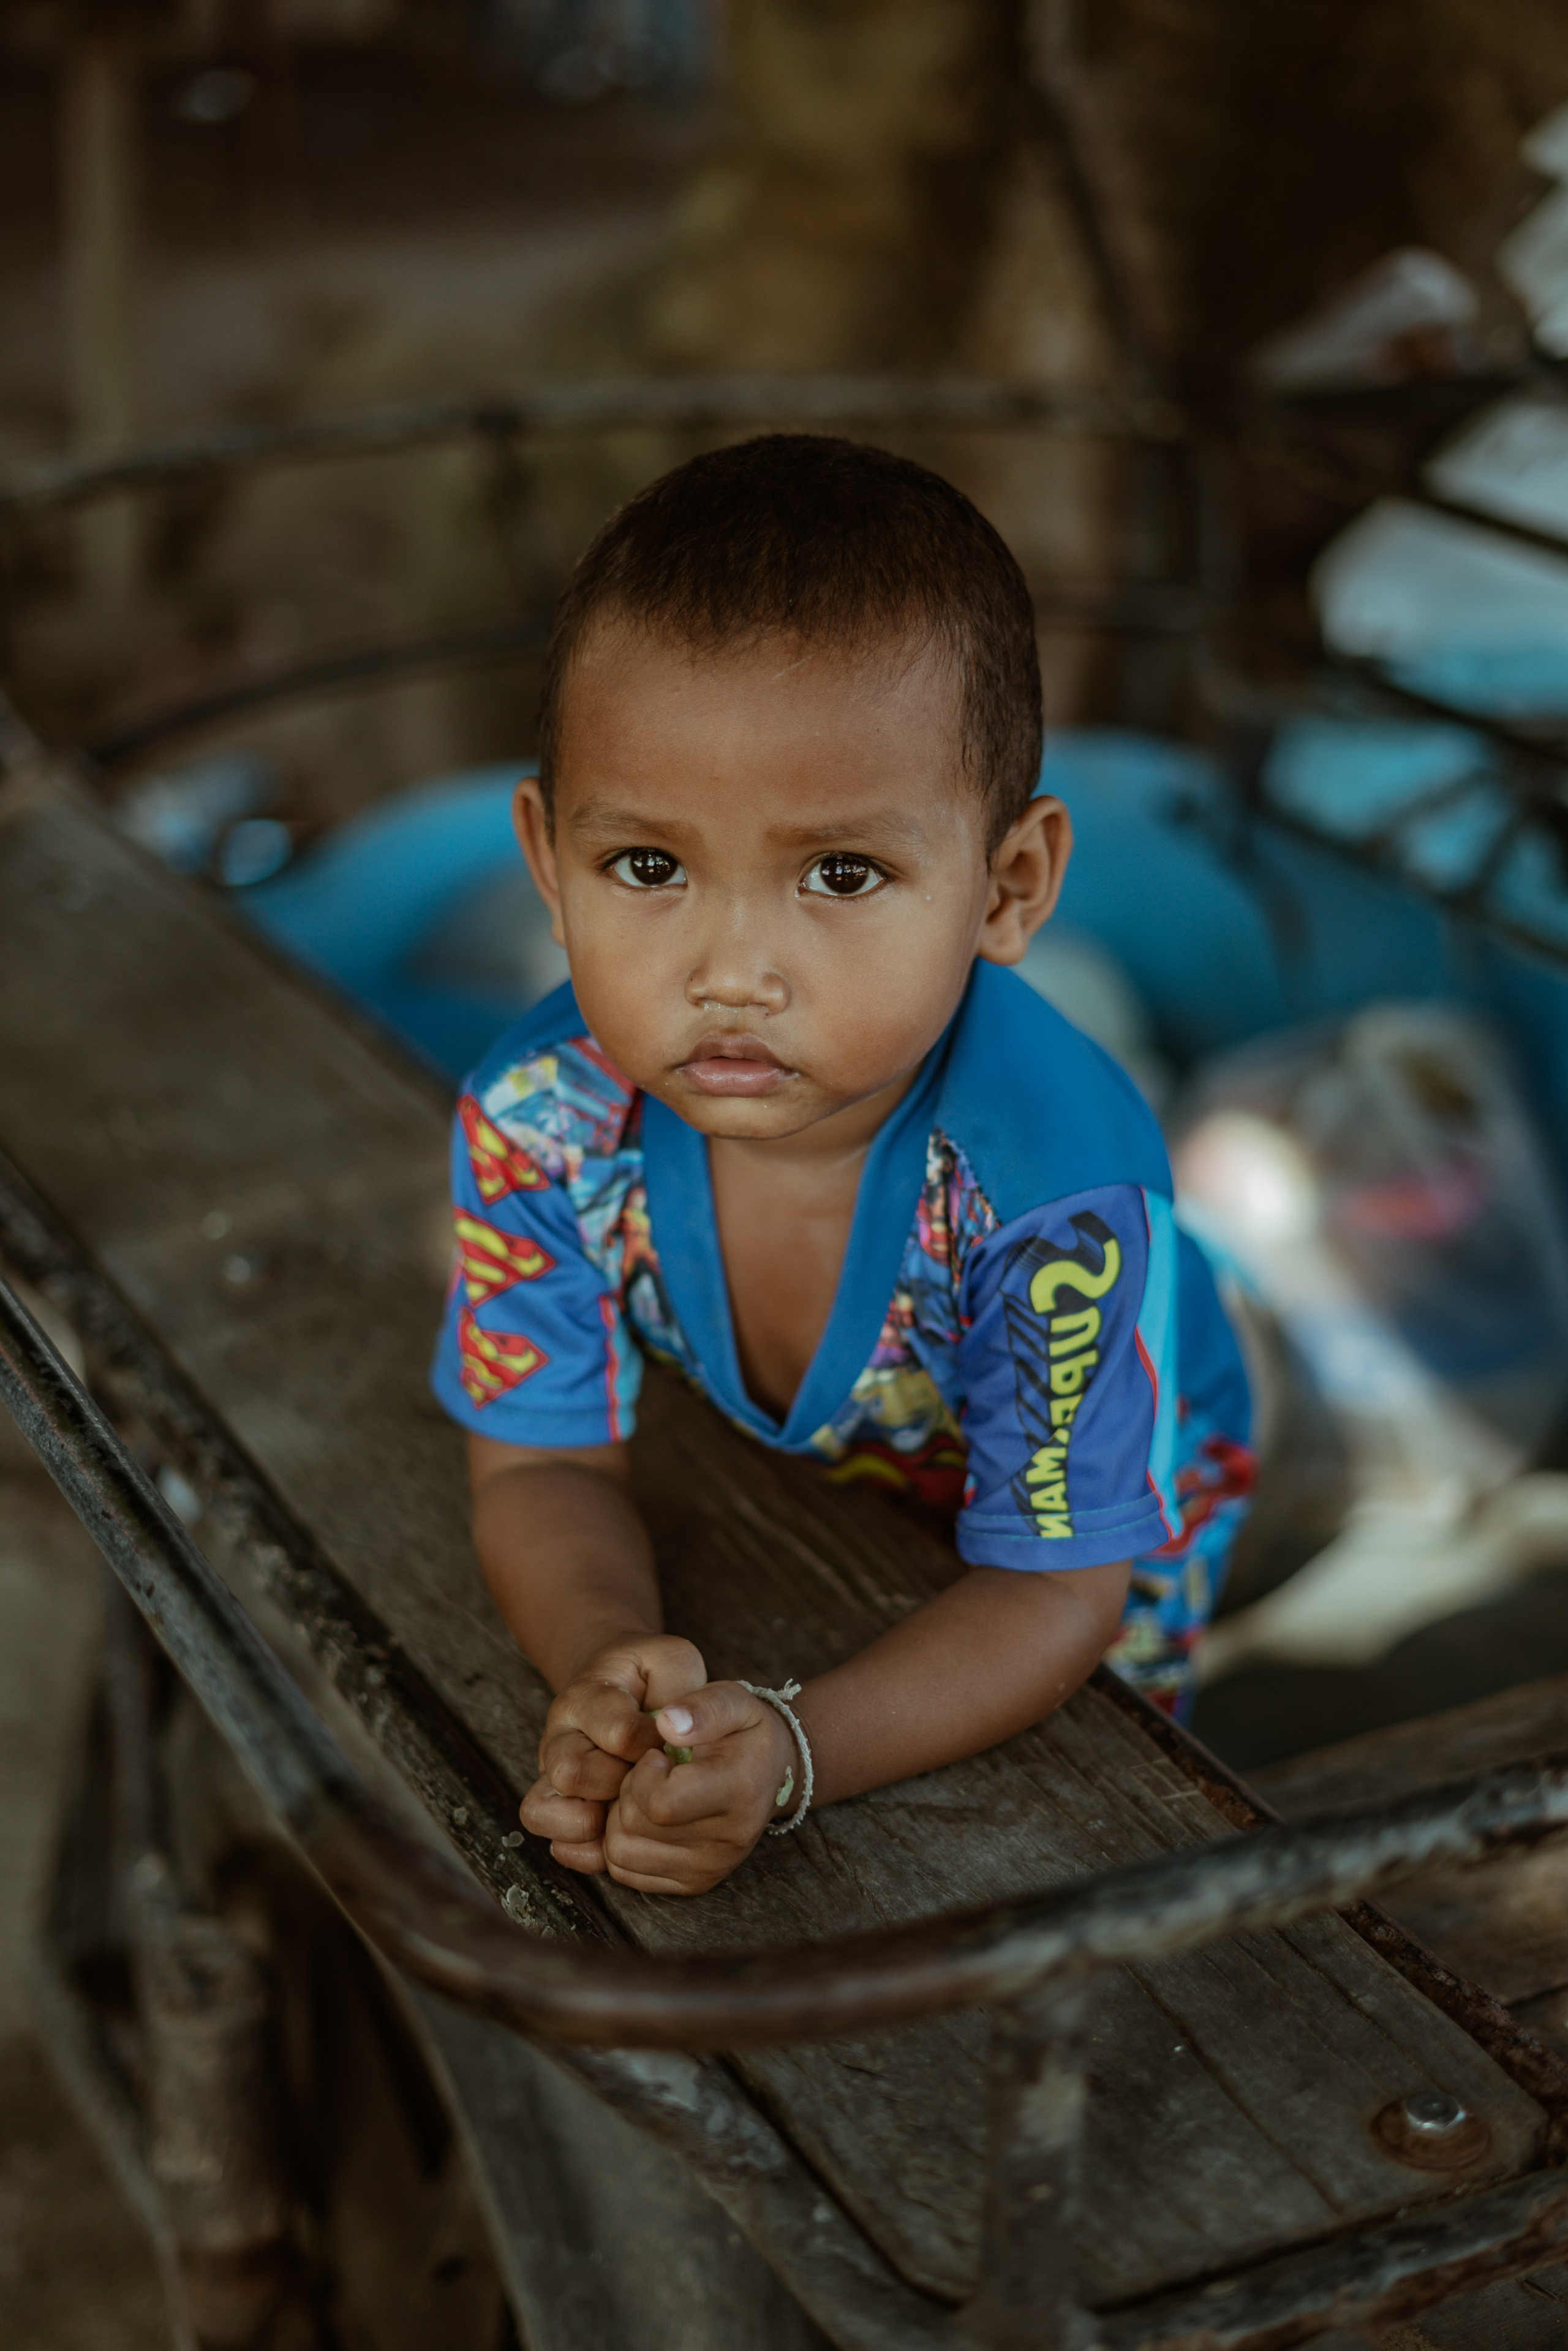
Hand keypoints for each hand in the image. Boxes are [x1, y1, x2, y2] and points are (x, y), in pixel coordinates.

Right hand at [520, 1633, 705, 1871]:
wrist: (623, 1685)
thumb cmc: (654, 1677)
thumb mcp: (673, 1660)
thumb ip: (680, 1684)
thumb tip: (675, 1731)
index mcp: (587, 1696)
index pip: (620, 1733)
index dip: (654, 1746)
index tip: (671, 1743)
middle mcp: (559, 1736)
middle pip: (572, 1774)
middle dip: (621, 1784)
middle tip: (647, 1777)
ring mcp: (553, 1775)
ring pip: (543, 1811)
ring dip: (594, 1822)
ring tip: (626, 1809)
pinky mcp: (558, 1809)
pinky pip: (556, 1843)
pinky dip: (588, 1851)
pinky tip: (618, 1834)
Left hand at [602, 1681, 798, 1894]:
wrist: (772, 1773)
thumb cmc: (745, 1731)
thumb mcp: (733, 1700)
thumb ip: (703, 1708)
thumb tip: (667, 1724)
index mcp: (738, 1793)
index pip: (661, 1803)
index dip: (642, 1774)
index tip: (656, 1755)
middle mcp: (727, 1842)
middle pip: (634, 1826)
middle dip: (628, 1790)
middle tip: (652, 1771)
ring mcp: (709, 1869)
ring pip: (621, 1854)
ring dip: (620, 1818)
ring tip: (647, 1793)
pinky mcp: (693, 1884)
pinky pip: (626, 1871)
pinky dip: (623, 1842)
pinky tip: (644, 1817)